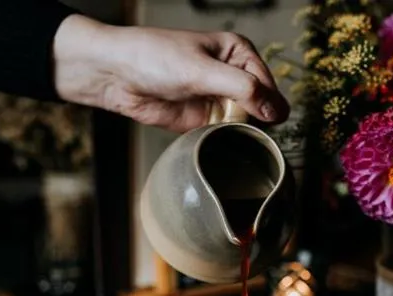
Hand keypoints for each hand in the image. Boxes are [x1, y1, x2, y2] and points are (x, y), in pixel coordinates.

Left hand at [52, 15, 289, 131]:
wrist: (115, 74)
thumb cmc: (153, 57)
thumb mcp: (203, 70)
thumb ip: (242, 89)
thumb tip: (276, 110)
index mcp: (237, 52)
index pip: (266, 82)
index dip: (268, 103)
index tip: (266, 120)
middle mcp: (230, 75)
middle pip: (259, 105)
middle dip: (256, 120)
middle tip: (251, 134)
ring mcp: (217, 99)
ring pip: (244, 122)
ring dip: (242, 133)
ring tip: (236, 140)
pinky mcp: (202, 120)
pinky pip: (224, 134)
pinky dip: (225, 141)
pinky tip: (223, 145)